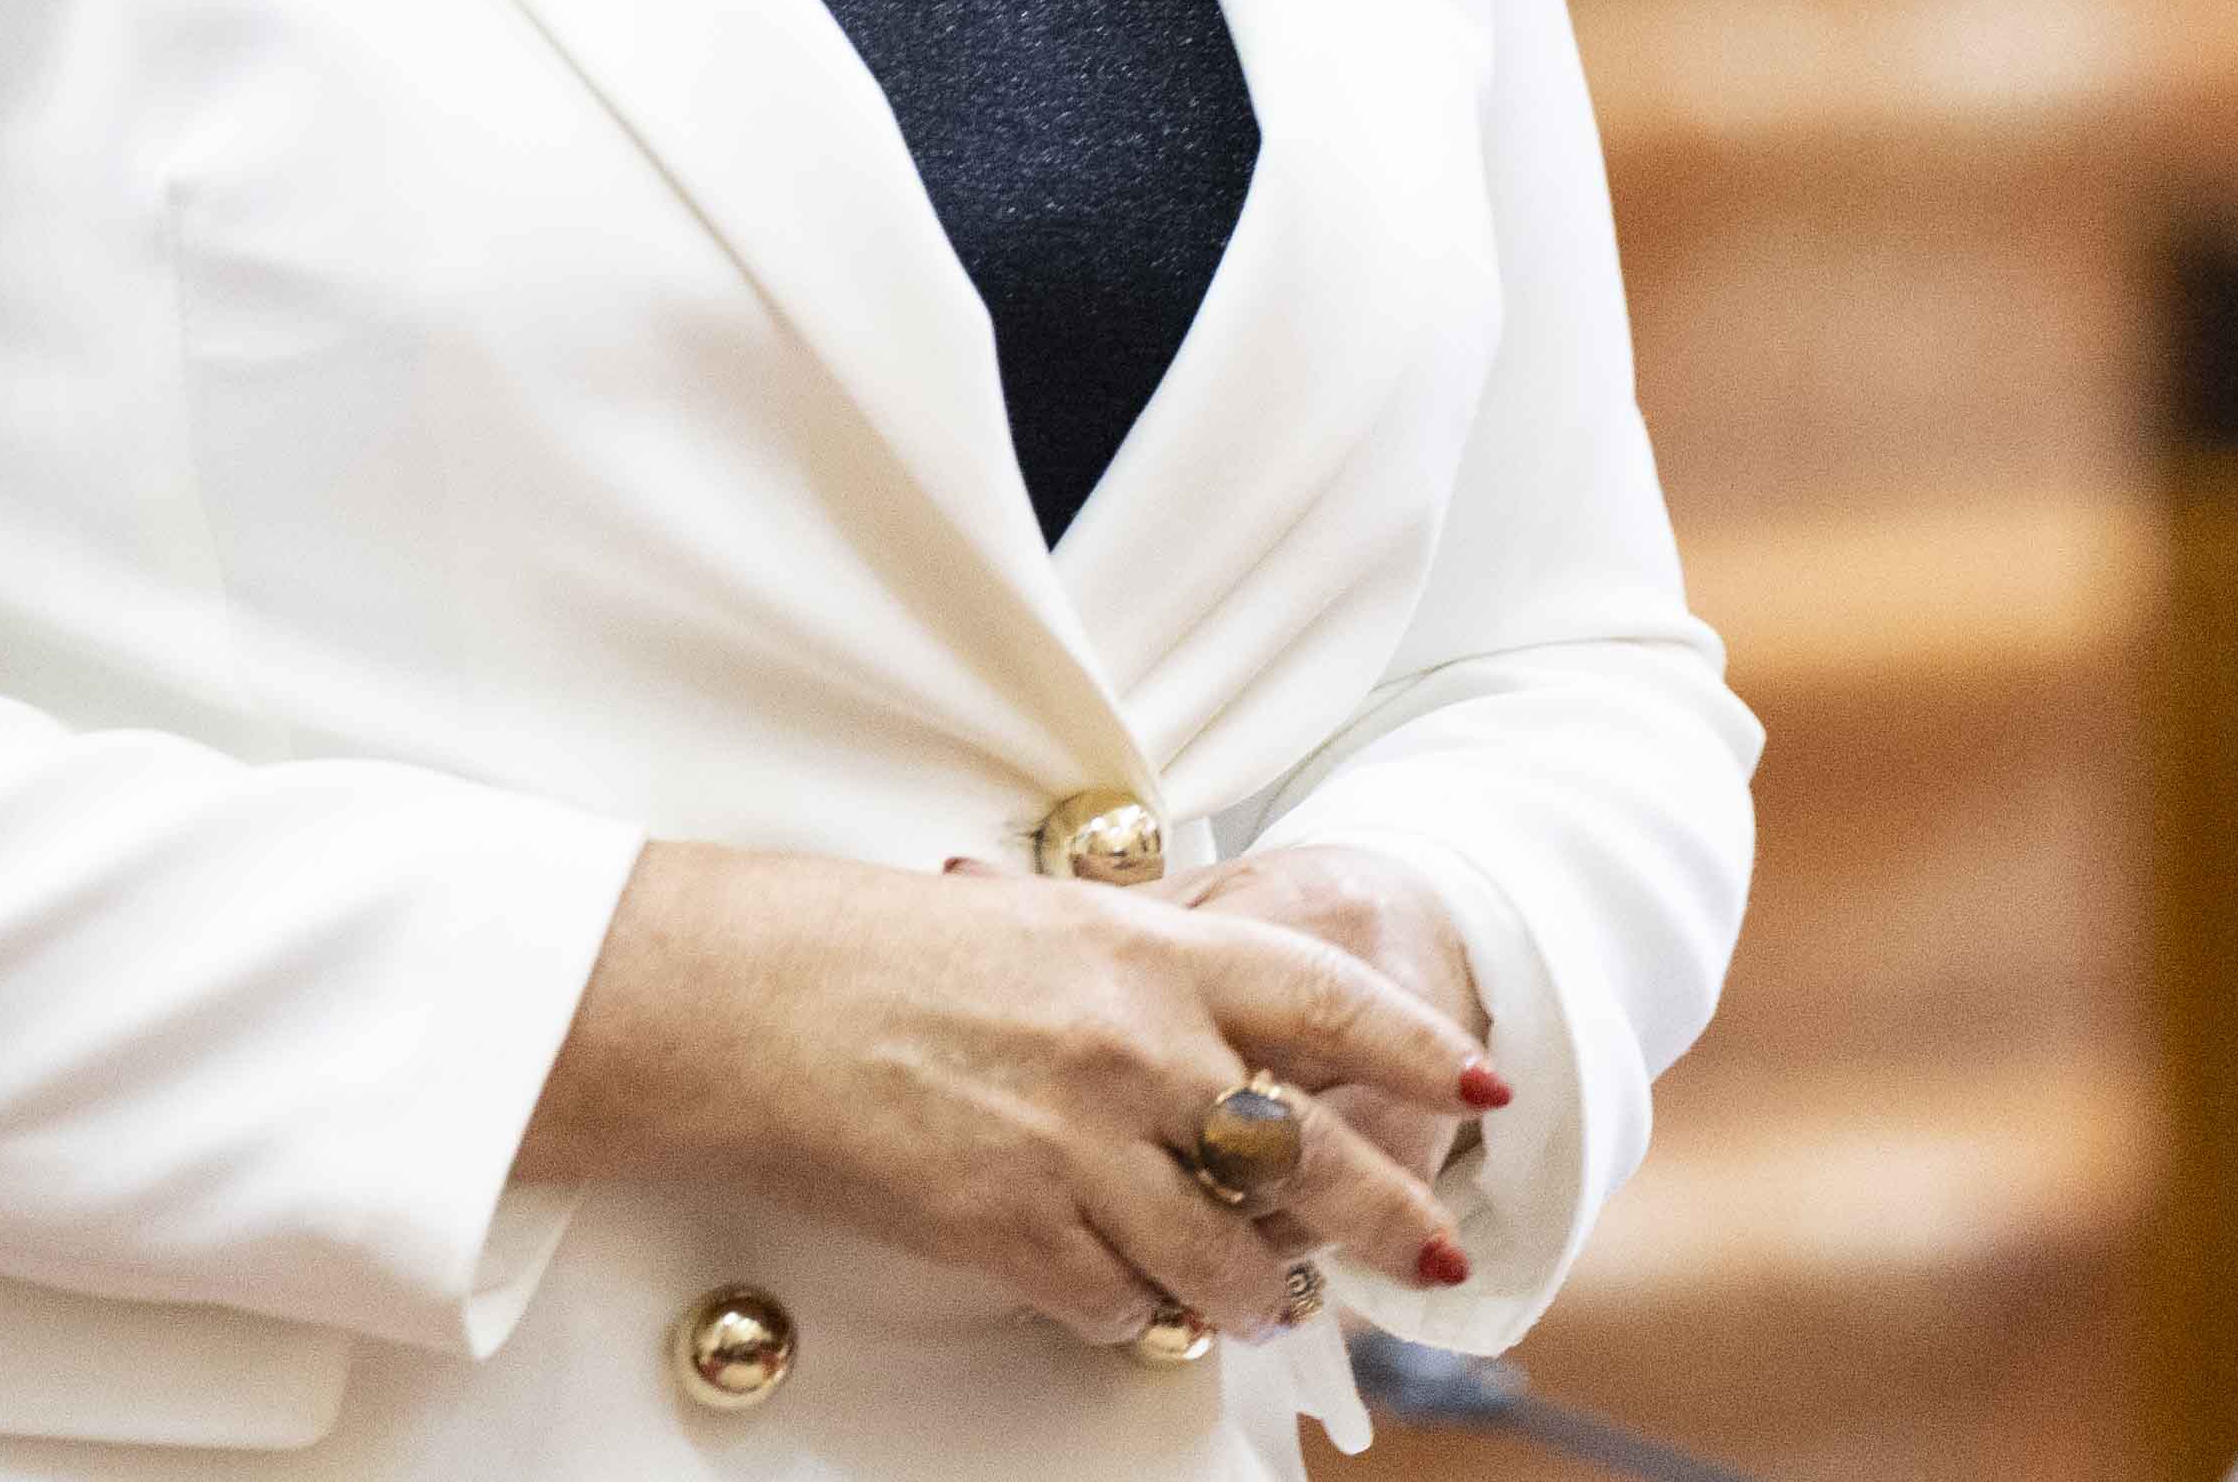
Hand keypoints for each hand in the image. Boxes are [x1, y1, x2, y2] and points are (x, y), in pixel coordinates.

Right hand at [517, 842, 1497, 1344]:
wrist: (756, 1000)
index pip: (1335, 1003)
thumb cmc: (883, 948)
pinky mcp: (1017, 1229)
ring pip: (1224, 1257)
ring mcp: (1083, 1144)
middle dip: (1389, 1220)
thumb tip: (1228, 1030)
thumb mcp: (1047, 925)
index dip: (1422, 1050)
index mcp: (1156, 951)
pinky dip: (1129, 1311)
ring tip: (1262, 1300)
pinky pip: (1114, 1300)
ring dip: (1256, 1291)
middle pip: (1313, 1155)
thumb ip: (1150, 972)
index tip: (1482, 1085)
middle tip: (1429, 1257)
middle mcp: (1141, 1048)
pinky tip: (1124, 1300)